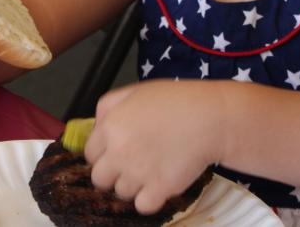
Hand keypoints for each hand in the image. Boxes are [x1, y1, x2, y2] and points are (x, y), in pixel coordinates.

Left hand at [84, 80, 221, 214]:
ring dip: (132, 186)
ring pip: (121, 193)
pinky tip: (157, 187)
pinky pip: (142, 206)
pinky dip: (149, 200)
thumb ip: (108, 108)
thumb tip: (97, 127)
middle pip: (99, 179)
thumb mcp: (134, 92)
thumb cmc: (175, 100)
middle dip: (111, 174)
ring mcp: (138, 173)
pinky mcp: (160, 189)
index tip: (112, 154)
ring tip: (148, 172)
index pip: (90, 154)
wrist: (209, 117)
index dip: (101, 154)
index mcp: (110, 127)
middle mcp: (119, 152)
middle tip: (127, 167)